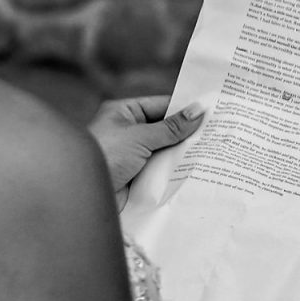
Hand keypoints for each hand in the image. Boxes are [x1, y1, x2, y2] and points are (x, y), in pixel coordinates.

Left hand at [89, 95, 204, 191]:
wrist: (81, 194)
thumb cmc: (105, 155)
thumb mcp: (140, 137)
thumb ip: (171, 127)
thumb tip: (198, 111)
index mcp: (123, 113)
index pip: (161, 106)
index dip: (185, 109)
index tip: (212, 112)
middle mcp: (128, 132)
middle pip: (165, 130)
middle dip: (187, 134)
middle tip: (219, 134)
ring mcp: (133, 156)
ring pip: (165, 151)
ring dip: (183, 155)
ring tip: (214, 152)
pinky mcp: (136, 177)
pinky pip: (160, 171)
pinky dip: (175, 172)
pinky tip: (196, 172)